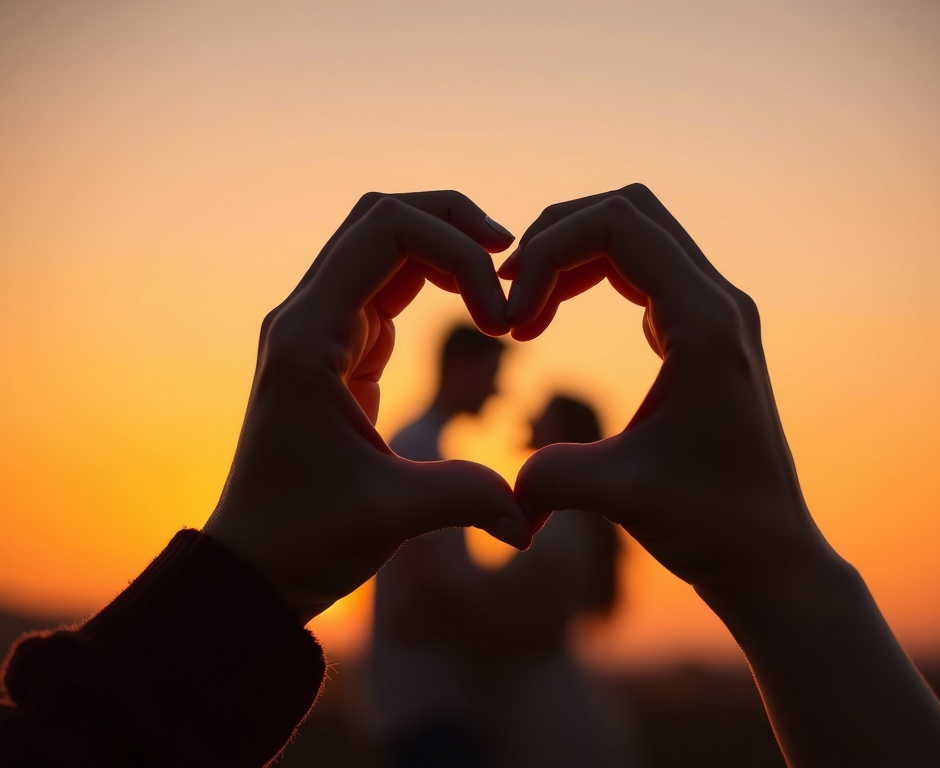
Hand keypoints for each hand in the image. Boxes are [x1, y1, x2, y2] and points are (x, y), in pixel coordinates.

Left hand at [204, 191, 531, 623]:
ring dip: (445, 245)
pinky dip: (436, 278)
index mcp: (309, 338)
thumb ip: (463, 499)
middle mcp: (308, 317)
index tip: (500, 316)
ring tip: (502, 275)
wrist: (256, 560)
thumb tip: (529, 521)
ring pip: (384, 243)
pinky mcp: (339, 348)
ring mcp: (321, 328)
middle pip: (381, 218)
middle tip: (513, 256)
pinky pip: (388, 284)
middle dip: (452, 223)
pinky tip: (475, 305)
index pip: (384, 232)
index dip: (457, 251)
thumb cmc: (304, 537)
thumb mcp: (387, 516)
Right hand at [504, 183, 831, 594]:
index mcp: (706, 322)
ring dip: (571, 256)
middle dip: (555, 238)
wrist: (769, 554)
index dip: (548, 253)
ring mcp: (714, 313)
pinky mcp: (703, 331)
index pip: (618, 224)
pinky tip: (555, 318)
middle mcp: (718, 302)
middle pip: (627, 211)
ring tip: (525, 310)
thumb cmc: (711, 525)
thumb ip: (551, 476)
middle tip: (509, 295)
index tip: (513, 321)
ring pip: (635, 234)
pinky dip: (591, 277)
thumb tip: (504, 482)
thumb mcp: (620, 496)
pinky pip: (642, 270)